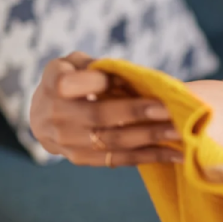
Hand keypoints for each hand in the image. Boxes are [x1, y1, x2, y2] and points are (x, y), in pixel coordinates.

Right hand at [30, 51, 183, 166]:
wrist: (42, 116)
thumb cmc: (70, 79)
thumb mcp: (75, 62)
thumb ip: (98, 65)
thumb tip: (130, 78)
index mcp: (54, 84)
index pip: (73, 83)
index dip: (99, 82)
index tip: (128, 80)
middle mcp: (56, 115)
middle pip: (100, 115)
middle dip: (137, 113)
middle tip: (170, 110)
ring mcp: (68, 141)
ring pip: (113, 141)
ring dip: (150, 137)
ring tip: (180, 131)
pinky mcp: (81, 159)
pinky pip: (118, 159)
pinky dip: (149, 157)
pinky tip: (176, 154)